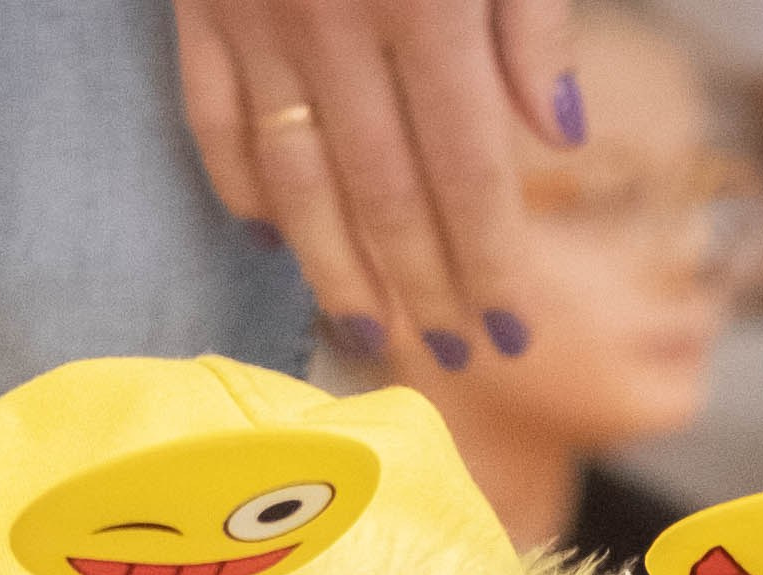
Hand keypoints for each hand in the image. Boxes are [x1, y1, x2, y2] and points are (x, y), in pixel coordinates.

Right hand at [173, 0, 579, 371]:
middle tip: (452, 352)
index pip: (467, 171)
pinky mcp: (201, 3)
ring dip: (336, 272)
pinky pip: (214, 121)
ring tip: (372, 331)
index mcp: (427, 0)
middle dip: (424, 289)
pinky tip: (271, 240)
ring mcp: (258, 20)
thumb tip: (561, 134)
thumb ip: (533, 14)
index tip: (511, 332)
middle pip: (385, 198)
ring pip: (297, 183)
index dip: (491, 262)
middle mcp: (336, 24)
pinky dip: (241, 189)